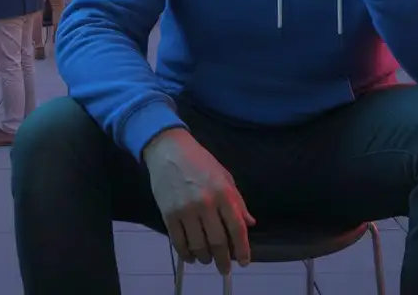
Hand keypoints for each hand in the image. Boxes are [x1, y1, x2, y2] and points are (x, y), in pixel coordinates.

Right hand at [142, 128, 254, 275]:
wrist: (168, 150)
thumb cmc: (200, 161)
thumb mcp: (224, 176)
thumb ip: (237, 201)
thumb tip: (249, 223)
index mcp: (223, 193)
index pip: (237, 228)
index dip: (242, 248)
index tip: (244, 262)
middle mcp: (206, 203)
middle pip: (218, 241)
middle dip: (224, 260)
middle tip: (225, 269)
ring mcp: (185, 209)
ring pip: (198, 245)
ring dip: (205, 258)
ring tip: (207, 260)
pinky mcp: (168, 213)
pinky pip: (178, 241)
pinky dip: (185, 253)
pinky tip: (190, 257)